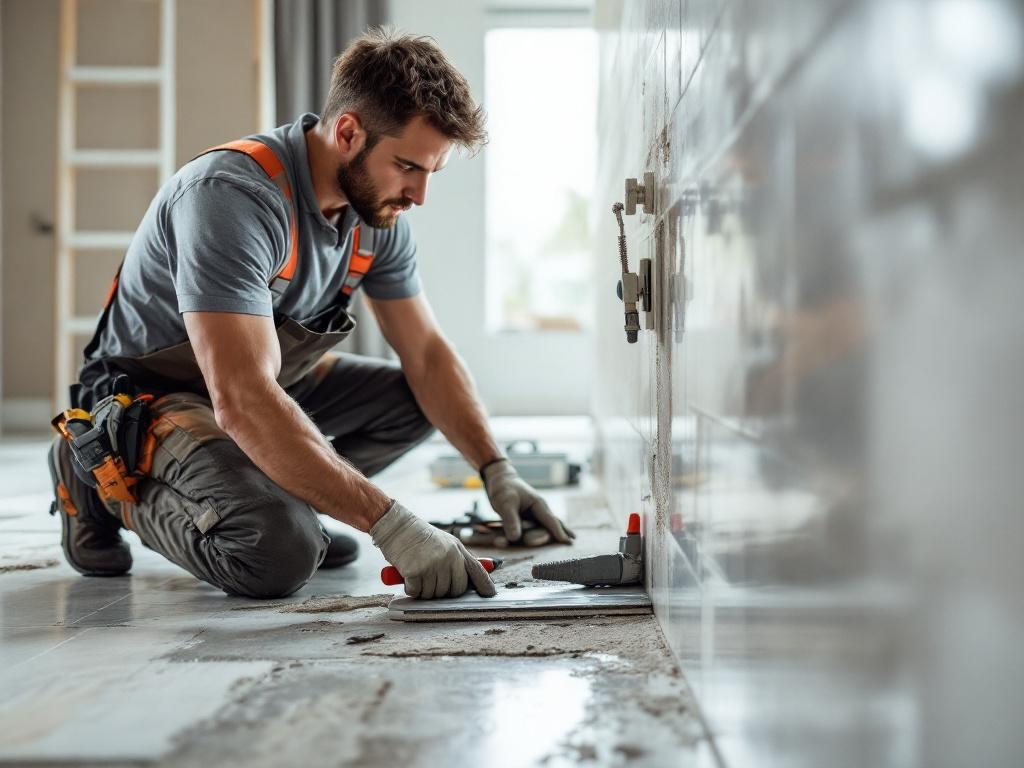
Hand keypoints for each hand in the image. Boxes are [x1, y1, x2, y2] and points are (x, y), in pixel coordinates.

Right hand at [371, 501, 495, 598]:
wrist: (397, 526)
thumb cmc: (418, 535)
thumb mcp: (444, 542)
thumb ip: (456, 558)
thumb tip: (469, 579)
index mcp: (457, 549)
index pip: (476, 570)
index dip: (485, 584)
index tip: (490, 594)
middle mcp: (449, 557)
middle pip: (456, 590)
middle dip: (445, 592)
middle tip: (432, 583)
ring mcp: (433, 564)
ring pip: (435, 594)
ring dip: (424, 590)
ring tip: (418, 574)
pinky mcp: (416, 571)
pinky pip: (417, 592)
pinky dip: (411, 588)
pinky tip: (408, 575)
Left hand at [481, 459, 574, 543]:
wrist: (500, 480)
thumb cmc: (503, 489)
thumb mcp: (504, 504)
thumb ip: (510, 521)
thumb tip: (515, 539)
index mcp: (538, 504)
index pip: (550, 520)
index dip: (559, 532)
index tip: (569, 542)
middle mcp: (540, 510)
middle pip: (551, 525)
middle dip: (560, 533)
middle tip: (572, 542)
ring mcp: (535, 514)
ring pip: (547, 527)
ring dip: (552, 534)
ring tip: (572, 538)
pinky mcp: (529, 518)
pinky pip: (538, 528)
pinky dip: (545, 533)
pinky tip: (559, 536)